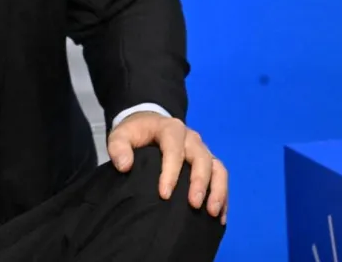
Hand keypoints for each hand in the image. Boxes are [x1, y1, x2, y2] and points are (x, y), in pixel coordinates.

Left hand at [107, 112, 227, 224]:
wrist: (149, 124)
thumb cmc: (135, 133)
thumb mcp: (120, 134)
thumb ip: (118, 147)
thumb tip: (124, 166)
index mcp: (170, 128)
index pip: (174, 149)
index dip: (171, 172)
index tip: (164, 194)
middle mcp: (191, 138)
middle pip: (201, 158)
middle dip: (200, 182)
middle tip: (193, 205)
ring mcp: (202, 150)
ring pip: (217, 167)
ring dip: (217, 190)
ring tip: (212, 213)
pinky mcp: (208, 162)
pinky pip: (221, 177)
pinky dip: (222, 196)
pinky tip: (219, 216)